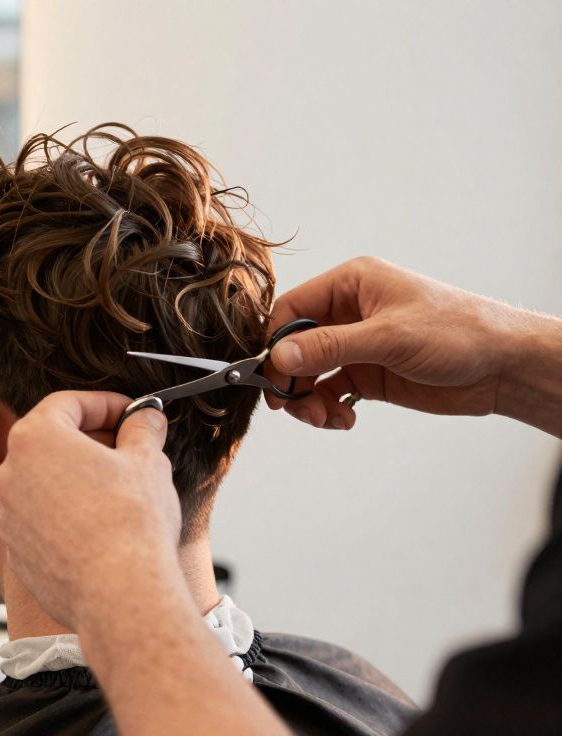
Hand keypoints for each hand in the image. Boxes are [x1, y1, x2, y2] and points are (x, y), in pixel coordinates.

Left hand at [0, 392, 179, 631]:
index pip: (67, 404)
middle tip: (129, 450)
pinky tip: (101, 530)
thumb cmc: (130, 524)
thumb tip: (145, 419)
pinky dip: (66, 518)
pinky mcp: (17, 552)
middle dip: (91, 442)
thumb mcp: (148, 461)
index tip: (131, 413)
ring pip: (45, 485)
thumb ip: (142, 430)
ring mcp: (8, 516)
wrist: (119, 595)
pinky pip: (42, 522)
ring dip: (77, 482)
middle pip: (51, 443)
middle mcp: (10, 474)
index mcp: (35, 439)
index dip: (105, 404)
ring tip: (119, 494)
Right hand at [264, 256, 535, 429]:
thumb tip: (279, 357)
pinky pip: (329, 392)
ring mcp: (357, 344)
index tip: (273, 376)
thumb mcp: (389, 336)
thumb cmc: (459, 332)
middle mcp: (349, 311)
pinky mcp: (367, 374)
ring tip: (325, 418)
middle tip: (293, 407)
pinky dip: (328, 409)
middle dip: (292, 379)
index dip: (277, 344)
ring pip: (308, 373)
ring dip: (308, 400)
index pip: (292, 310)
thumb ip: (330, 347)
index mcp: (352, 284)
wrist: (503, 366)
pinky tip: (343, 419)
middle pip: (295, 346)